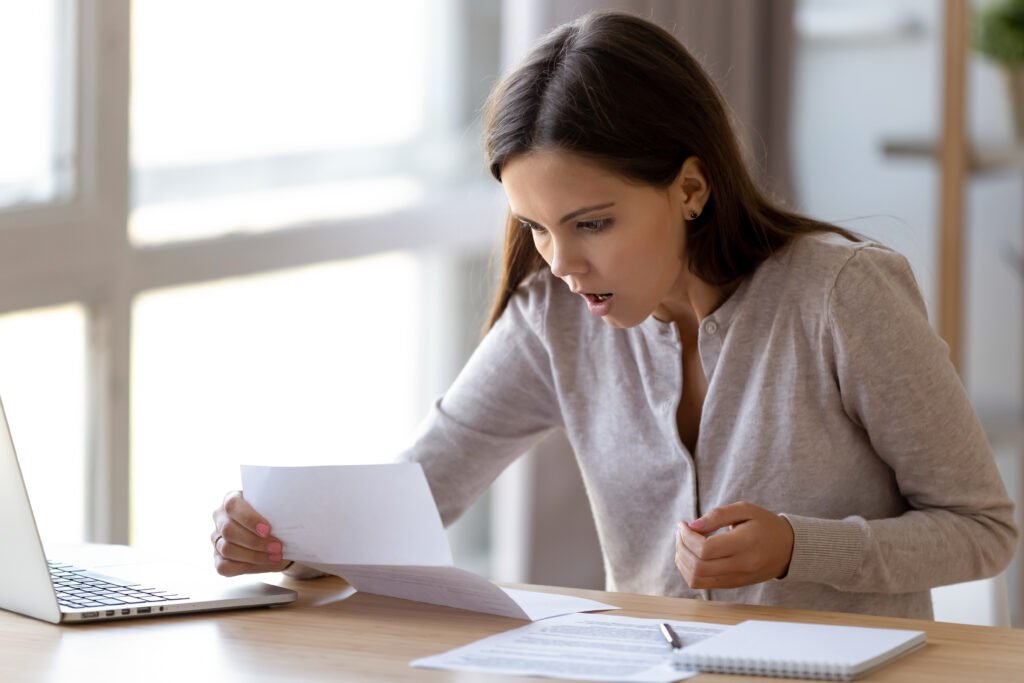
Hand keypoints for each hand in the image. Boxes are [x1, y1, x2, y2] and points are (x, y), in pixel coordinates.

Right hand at [211, 490, 291, 576]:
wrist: (275, 534)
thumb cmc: (274, 517)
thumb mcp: (275, 509)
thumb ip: (276, 511)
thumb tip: (290, 519)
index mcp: (231, 500)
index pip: (233, 506)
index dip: (249, 519)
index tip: (268, 529)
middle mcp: (220, 518)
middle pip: (229, 531)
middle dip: (255, 541)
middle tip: (277, 547)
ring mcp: (216, 539)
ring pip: (227, 549)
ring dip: (254, 556)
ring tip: (275, 556)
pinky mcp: (218, 558)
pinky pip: (225, 566)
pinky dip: (247, 567)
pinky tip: (265, 563)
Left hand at [674, 501, 793, 589]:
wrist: (789, 549)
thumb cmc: (766, 526)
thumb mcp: (745, 510)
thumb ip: (718, 515)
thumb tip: (692, 526)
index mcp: (745, 544)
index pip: (705, 549)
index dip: (687, 537)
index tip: (683, 524)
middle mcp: (741, 566)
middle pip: (698, 566)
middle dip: (681, 546)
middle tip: (681, 531)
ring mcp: (737, 578)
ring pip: (697, 578)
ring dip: (682, 560)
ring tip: (683, 542)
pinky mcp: (733, 584)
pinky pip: (702, 584)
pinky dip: (689, 571)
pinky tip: (690, 555)